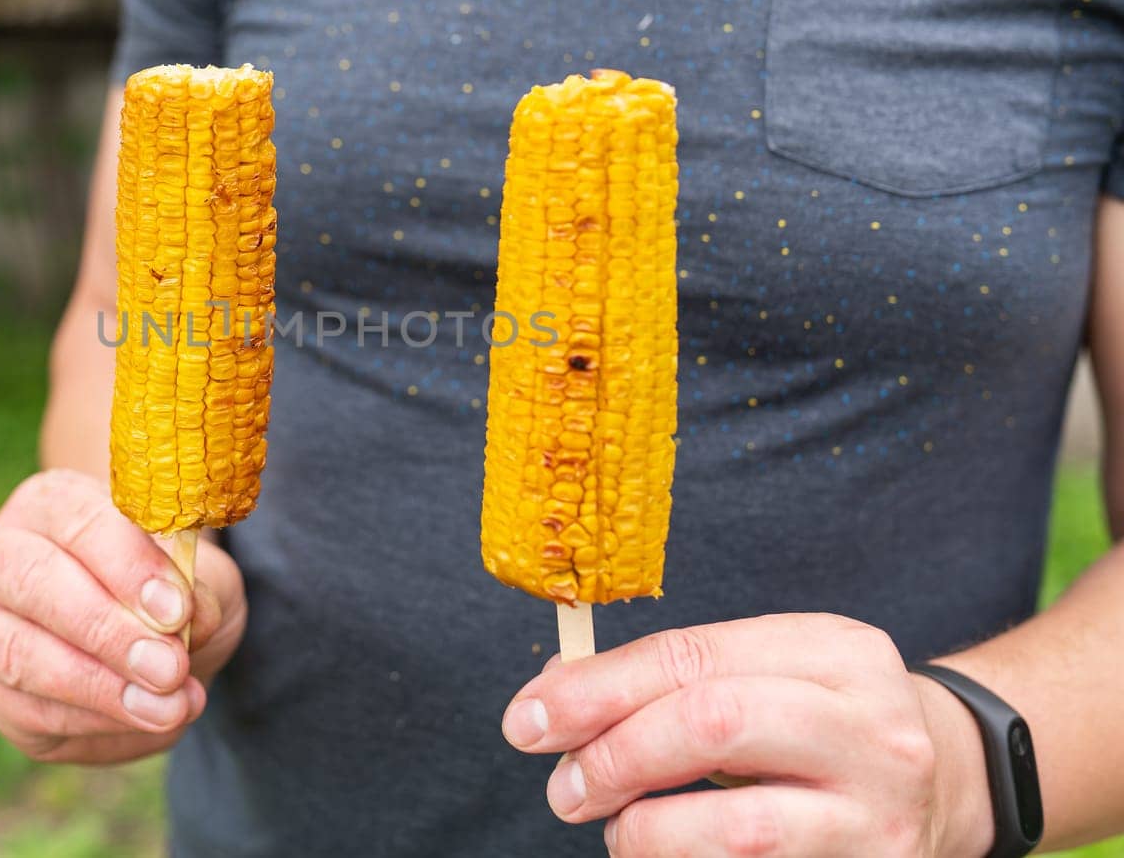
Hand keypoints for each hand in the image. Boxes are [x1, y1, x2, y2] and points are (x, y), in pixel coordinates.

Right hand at [0, 469, 245, 763]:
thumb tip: (191, 619)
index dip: (129, 568)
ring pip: (20, 656)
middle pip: (33, 585)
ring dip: (102, 689)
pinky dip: (94, 724)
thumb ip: (200, 589)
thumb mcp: (202, 577)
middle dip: (108, 632)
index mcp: (51, 502)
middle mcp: (0, 554)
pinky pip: (28, 713)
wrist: (145, 631)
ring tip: (170, 708)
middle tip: (171, 668)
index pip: (79, 523)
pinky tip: (145, 723)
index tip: (177, 610)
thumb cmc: (169, 586)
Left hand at [501, 613, 994, 856]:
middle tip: (565, 787)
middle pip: (712, 723)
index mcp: (835, 650)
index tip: (528, 720)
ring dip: (647, 834)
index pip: (689, 657)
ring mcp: (881, 817)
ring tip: (621, 834)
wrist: (956, 785)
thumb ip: (672, 677)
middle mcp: (870, 728)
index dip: (594, 690)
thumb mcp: (769, 671)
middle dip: (615, 755)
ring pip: (738, 831)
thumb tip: (552, 700)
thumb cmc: (822, 722)